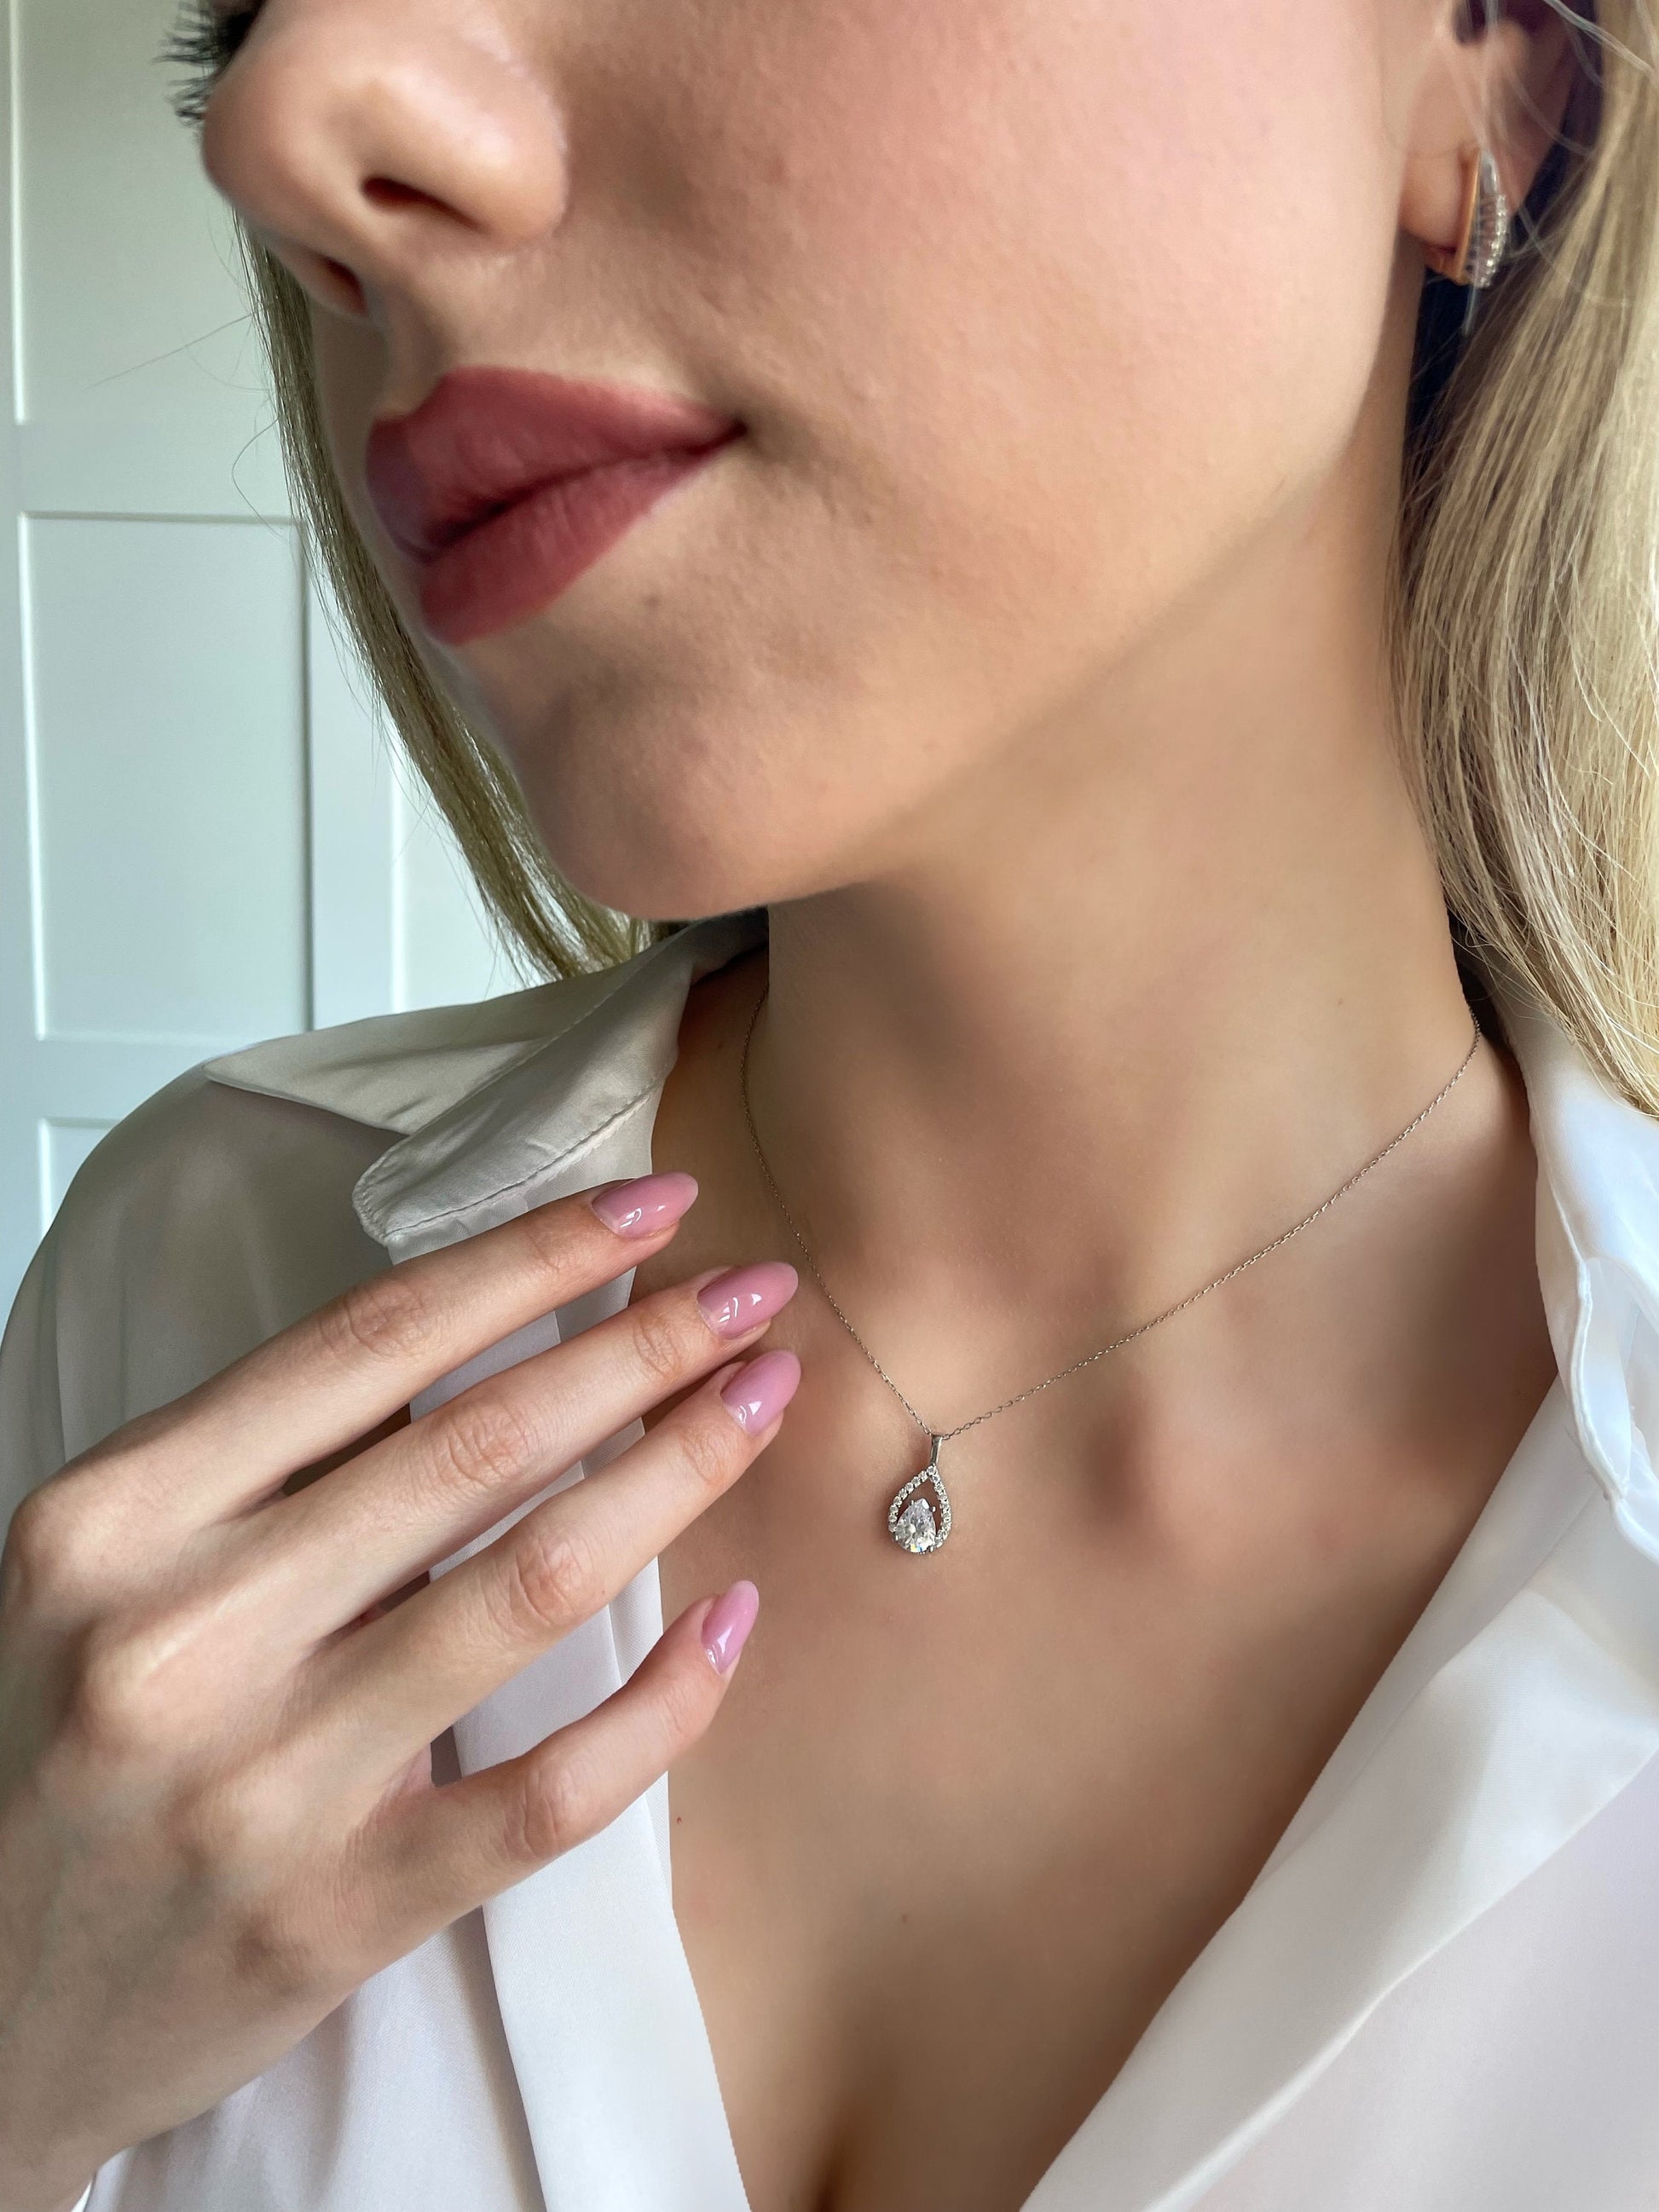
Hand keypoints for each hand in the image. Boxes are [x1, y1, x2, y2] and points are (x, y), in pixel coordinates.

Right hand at [0, 1172, 799, 2210]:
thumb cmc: (72, 1744)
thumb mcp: (114, 1566)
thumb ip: (273, 1463)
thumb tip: (503, 1337)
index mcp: (116, 1515)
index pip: (373, 1340)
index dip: (537, 1258)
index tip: (656, 1205)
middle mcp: (181, 1635)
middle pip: (479, 1442)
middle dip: (647, 1344)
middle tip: (759, 1294)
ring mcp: (264, 1785)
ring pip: (537, 1584)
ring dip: (681, 1470)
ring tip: (765, 1401)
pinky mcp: (342, 1913)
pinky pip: (553, 1790)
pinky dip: (666, 1700)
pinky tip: (734, 1620)